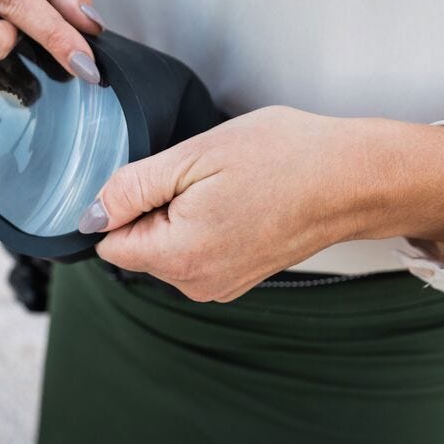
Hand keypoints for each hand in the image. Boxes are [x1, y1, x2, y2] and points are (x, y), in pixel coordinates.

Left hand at [81, 106, 443, 301]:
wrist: (353, 178)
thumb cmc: (283, 158)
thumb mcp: (193, 157)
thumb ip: (132, 187)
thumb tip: (90, 214)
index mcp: (178, 257)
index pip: (108, 241)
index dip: (121, 203)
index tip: (159, 178)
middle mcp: (195, 284)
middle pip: (137, 247)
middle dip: (153, 209)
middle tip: (199, 176)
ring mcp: (219, 287)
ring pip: (165, 248)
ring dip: (180, 215)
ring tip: (224, 187)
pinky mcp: (237, 279)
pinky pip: (195, 252)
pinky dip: (204, 225)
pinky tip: (237, 200)